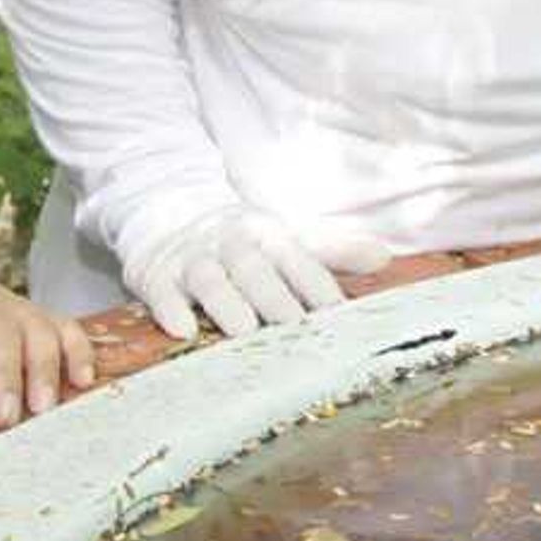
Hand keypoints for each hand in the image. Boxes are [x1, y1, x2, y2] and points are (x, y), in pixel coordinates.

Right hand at [121, 204, 395, 341]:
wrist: (168, 209)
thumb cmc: (240, 240)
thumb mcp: (286, 238)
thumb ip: (333, 250)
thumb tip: (385, 256)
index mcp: (270, 237)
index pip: (300, 261)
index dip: (319, 287)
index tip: (340, 316)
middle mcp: (233, 245)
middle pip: (256, 271)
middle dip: (275, 299)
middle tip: (296, 330)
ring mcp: (193, 260)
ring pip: (211, 280)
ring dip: (227, 304)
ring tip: (244, 331)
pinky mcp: (156, 274)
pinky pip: (161, 291)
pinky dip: (170, 310)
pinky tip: (182, 331)